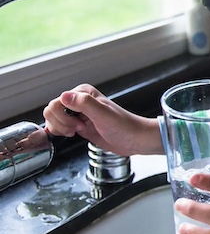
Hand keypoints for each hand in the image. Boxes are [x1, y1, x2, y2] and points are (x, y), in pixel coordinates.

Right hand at [43, 84, 161, 155]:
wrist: (134, 139)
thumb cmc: (124, 126)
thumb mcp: (103, 114)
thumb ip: (84, 103)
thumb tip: (64, 96)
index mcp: (83, 93)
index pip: (56, 102)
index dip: (64, 116)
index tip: (80, 123)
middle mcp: (78, 101)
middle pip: (51, 111)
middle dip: (61, 123)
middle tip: (79, 128)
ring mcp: (78, 114)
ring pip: (53, 119)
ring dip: (61, 128)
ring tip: (79, 131)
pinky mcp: (78, 125)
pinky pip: (58, 127)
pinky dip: (61, 132)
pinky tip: (73, 134)